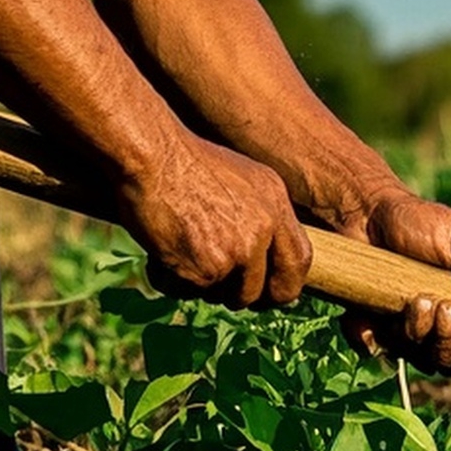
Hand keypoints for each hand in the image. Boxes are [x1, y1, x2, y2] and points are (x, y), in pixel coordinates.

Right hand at [117, 133, 310, 308]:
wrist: (151, 156)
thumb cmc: (184, 161)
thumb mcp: (239, 177)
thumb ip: (258, 214)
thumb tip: (263, 255)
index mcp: (274, 204)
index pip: (299, 261)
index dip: (285, 285)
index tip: (270, 294)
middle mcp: (261, 231)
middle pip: (258, 290)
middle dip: (236, 294)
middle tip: (214, 284)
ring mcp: (235, 253)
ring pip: (220, 294)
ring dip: (199, 283)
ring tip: (178, 248)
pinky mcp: (205, 271)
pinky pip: (187, 292)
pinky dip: (168, 279)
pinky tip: (158, 249)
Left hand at [336, 193, 450, 379]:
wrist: (372, 216)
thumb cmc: (427, 225)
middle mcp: (448, 334)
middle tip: (447, 308)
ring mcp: (413, 338)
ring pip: (423, 360)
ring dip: (422, 332)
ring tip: (419, 299)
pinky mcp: (379, 334)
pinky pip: (382, 350)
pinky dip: (384, 333)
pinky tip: (386, 308)